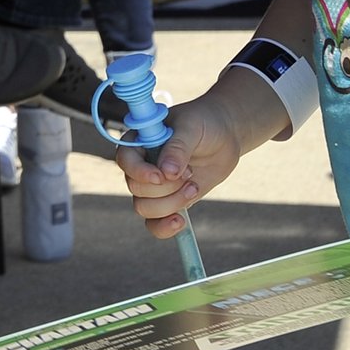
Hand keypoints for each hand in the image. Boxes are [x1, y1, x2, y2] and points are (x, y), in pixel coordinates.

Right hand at [118, 94, 246, 240]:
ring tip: (194, 186)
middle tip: (190, 173)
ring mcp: (153, 186)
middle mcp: (141, 165)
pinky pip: (154, 223)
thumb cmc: (204, 122)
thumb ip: (178, 147)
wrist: (224, 137)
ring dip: (172, 203)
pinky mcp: (168, 201)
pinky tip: (180, 222)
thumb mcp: (192, 127)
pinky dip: (164, 227)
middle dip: (166, 187)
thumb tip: (167, 172)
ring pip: (145, 208)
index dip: (140, 172)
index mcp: (139, 141)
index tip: (162, 176)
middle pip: (136, 189)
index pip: (125, 160)